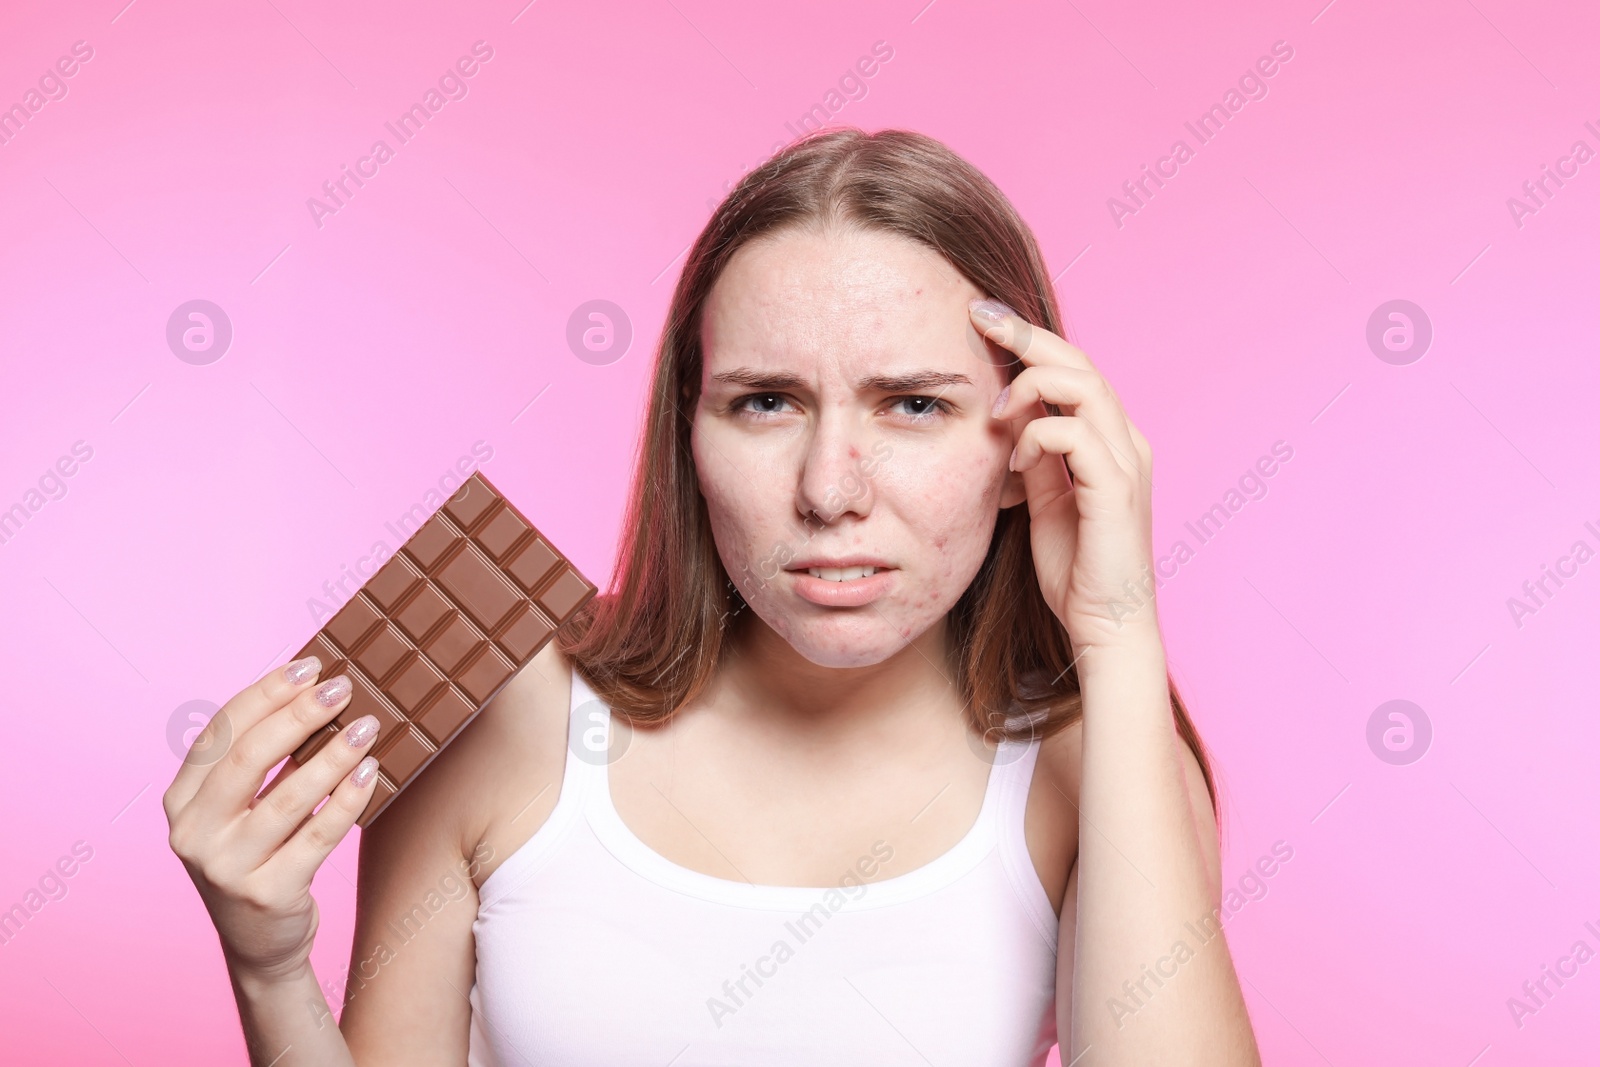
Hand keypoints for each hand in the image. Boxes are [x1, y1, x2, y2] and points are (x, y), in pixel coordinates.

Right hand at [163, 656, 382, 982]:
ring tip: (368, 725)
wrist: (261, 945)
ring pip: (286, 797)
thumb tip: (315, 691)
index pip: (219, 733)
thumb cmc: (260, 856)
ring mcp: (226, 868)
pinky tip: (371, 773)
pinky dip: (346, 800)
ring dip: (332, 755)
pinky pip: (316, 836)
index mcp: (181, 802)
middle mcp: (192, 834)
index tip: (309, 666)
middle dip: (298, 715)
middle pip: (247, 759)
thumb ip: (260, 761)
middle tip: (342, 687)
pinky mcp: (267, 895)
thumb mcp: (240, 810)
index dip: (264, 694)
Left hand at [972, 298, 1159, 654]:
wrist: (1106, 624)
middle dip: (1026, 336)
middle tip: (977, 318)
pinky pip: (1075, 436)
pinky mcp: (1116, 489)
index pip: (1074, 369)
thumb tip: (1006, 417)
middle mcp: (1127, 442)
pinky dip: (1038, 435)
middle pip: (1080, 363)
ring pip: (1084, 387)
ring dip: (1032, 385)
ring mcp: (1127, 463)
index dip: (1031, 339)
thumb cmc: (1076, 567)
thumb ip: (1032, 455)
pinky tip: (1017, 458)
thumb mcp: (1043, 498)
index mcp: (1111, 440)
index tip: (981, 318)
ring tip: (998, 405)